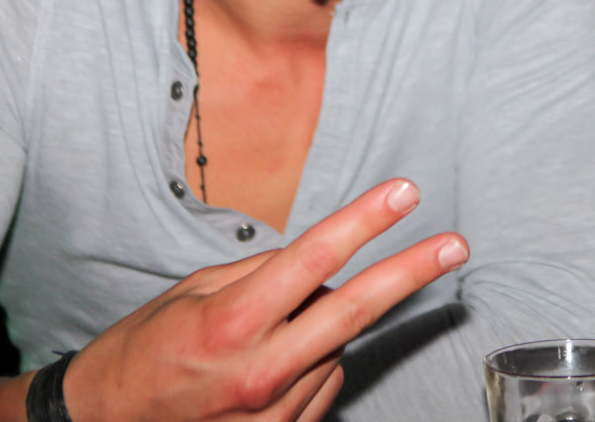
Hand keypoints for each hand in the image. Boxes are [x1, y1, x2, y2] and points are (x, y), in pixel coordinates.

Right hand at [61, 178, 467, 421]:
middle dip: (411, 272)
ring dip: (326, 325)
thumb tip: (319, 261)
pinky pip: (324, 385)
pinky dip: (316, 362)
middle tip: (454, 245)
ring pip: (337, 348)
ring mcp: (272, 415)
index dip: (365, 222)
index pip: (315, 259)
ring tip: (274, 327)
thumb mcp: (191, 295)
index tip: (404, 194)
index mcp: (230, 324)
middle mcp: (259, 372)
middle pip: (354, 310)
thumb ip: (260, 276)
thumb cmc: (141, 354)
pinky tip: (279, 359)